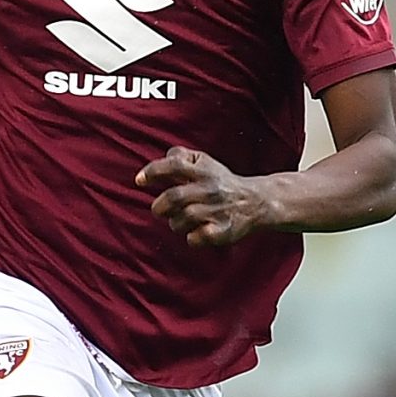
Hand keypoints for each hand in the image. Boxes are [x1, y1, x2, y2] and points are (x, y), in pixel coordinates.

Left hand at [137, 146, 272, 246]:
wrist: (256, 201)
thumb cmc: (220, 182)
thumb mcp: (204, 162)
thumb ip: (179, 158)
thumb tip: (151, 168)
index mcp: (203, 171)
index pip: (175, 165)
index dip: (153, 171)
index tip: (139, 180)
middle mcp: (210, 189)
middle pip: (173, 198)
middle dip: (160, 206)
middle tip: (160, 209)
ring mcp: (217, 211)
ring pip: (180, 221)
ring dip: (175, 223)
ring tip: (182, 220)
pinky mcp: (223, 231)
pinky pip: (195, 239)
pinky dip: (191, 238)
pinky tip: (196, 232)